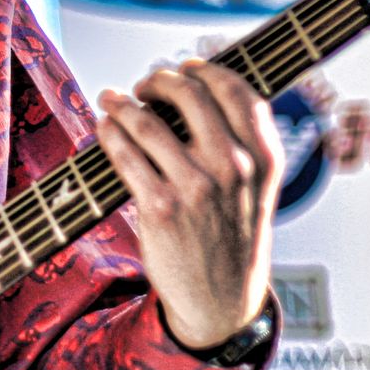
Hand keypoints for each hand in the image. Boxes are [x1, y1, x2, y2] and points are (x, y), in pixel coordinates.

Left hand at [95, 60, 284, 351]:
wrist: (222, 302)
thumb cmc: (233, 236)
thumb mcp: (258, 188)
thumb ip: (242, 141)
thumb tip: (197, 88)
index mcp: (264, 158)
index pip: (237, 91)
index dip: (207, 70)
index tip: (186, 67)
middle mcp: (234, 168)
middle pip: (189, 94)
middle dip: (159, 79)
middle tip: (144, 84)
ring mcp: (196, 188)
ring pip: (147, 121)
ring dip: (122, 103)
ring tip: (112, 100)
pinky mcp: (160, 208)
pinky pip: (125, 153)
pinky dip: (109, 132)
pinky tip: (105, 127)